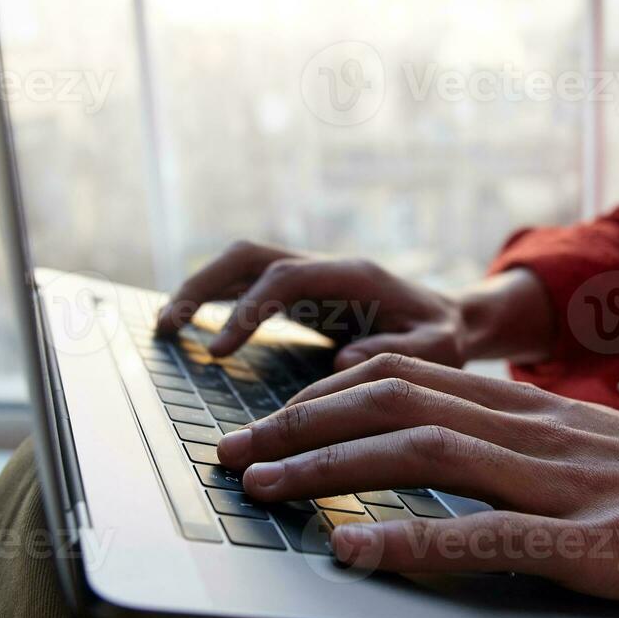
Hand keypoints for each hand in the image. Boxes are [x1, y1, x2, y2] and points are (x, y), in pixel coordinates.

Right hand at [157, 241, 554, 368]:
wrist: (453, 318)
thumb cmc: (446, 337)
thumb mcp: (440, 349)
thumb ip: (399, 353)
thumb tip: (342, 361)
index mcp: (354, 276)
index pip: (285, 277)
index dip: (247, 309)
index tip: (218, 351)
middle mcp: (326, 267)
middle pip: (250, 256)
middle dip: (204, 286)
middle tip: (167, 327)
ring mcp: (311, 277)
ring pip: (242, 265)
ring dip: (200, 289)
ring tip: (165, 327)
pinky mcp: (302, 295)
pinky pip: (248, 286)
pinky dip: (215, 301)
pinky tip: (190, 330)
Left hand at [215, 354, 618, 617]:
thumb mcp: (575, 444)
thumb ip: (506, 439)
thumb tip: (431, 444)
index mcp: (524, 405)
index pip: (403, 378)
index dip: (323, 396)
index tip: (268, 421)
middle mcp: (530, 429)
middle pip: (395, 404)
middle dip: (301, 426)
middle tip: (234, 454)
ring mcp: (559, 483)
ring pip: (426, 453)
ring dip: (333, 469)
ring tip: (265, 489)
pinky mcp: (591, 544)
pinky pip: (489, 537)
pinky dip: (412, 542)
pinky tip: (354, 550)